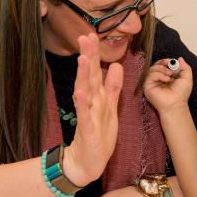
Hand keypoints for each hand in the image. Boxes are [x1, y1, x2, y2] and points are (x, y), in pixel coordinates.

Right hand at [62, 33, 122, 186]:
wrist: (87, 162)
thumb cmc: (99, 136)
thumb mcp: (110, 108)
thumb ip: (113, 87)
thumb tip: (116, 65)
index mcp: (97, 97)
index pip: (95, 71)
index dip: (94, 54)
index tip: (91, 34)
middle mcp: (90, 103)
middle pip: (89, 76)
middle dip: (87, 57)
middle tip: (84, 36)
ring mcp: (87, 115)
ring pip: (85, 92)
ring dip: (83, 75)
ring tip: (81, 58)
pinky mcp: (87, 130)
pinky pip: (84, 115)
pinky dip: (82, 103)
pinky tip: (80, 92)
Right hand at [143, 57, 192, 113]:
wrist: (175, 104)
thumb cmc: (181, 93)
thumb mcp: (186, 78)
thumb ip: (185, 67)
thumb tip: (179, 58)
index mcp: (166, 76)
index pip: (162, 65)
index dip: (166, 61)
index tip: (171, 62)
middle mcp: (158, 79)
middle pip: (156, 65)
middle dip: (162, 62)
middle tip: (169, 64)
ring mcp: (152, 82)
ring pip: (152, 68)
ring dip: (162, 69)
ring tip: (170, 76)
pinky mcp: (147, 85)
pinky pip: (150, 75)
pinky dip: (159, 75)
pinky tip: (166, 80)